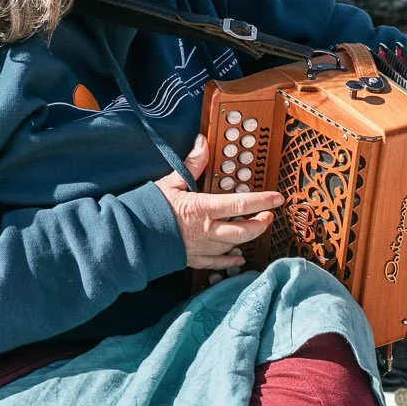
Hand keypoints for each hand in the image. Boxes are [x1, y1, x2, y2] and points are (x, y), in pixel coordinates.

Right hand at [159, 133, 282, 271]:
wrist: (129, 236)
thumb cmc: (147, 208)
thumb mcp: (171, 181)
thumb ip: (192, 163)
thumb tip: (202, 142)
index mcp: (203, 209)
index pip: (242, 204)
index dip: (263, 201)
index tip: (277, 199)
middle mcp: (207, 230)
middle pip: (244, 230)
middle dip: (261, 223)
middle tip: (268, 215)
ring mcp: (200, 247)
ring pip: (233, 246)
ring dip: (247, 238)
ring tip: (255, 229)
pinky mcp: (191, 259)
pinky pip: (216, 264)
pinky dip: (229, 261)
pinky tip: (238, 258)